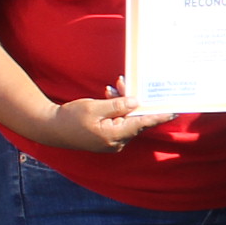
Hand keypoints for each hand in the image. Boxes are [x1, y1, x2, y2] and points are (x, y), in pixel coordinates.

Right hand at [47, 86, 172, 153]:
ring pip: (126, 118)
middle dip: (132, 100)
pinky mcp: (107, 137)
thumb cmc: (70, 118)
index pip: (142, 124)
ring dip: (122, 102)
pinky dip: (115, 109)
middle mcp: (117, 141)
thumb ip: (117, 105)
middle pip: (134, 119)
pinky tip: (108, 95)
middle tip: (124, 83)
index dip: (159, 116)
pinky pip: (118, 121)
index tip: (175, 111)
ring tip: (114, 87)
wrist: (51, 128)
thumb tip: (136, 102)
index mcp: (114, 136)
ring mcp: (112, 141)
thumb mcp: (94, 107)